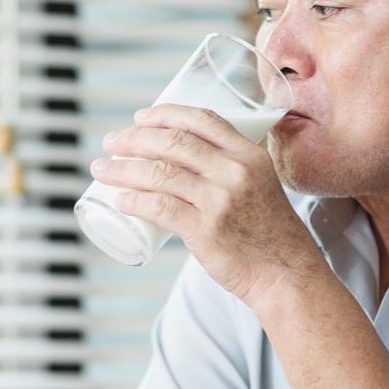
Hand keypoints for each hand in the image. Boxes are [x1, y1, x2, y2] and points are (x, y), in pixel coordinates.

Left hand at [93, 104, 317, 306]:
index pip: (201, 119)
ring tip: (102, 169)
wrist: (286, 274)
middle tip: (111, 142)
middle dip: (133, 138)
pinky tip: (119, 200)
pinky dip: (133, 201)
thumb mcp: (260, 183)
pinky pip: (158, 207)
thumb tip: (183, 158)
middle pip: (172, 142)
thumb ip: (230, 167)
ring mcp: (219, 199)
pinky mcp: (205, 229)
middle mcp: (235, 170)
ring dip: (122, 168)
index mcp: (249, 154)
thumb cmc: (268, 232)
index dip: (164, 114)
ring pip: (158, 173)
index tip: (140, 118)